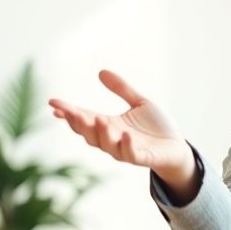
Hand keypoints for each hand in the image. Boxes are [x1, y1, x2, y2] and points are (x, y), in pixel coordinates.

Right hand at [47, 70, 189, 174]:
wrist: (178, 148)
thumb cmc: (157, 127)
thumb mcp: (140, 102)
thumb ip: (122, 89)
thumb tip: (101, 71)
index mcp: (109, 126)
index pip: (84, 118)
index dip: (69, 112)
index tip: (53, 103)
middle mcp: (113, 139)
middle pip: (89, 133)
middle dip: (78, 123)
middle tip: (68, 111)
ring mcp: (126, 150)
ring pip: (107, 144)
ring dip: (100, 132)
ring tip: (97, 118)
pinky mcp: (143, 158)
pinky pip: (131, 154)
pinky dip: (127, 145)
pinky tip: (125, 134)